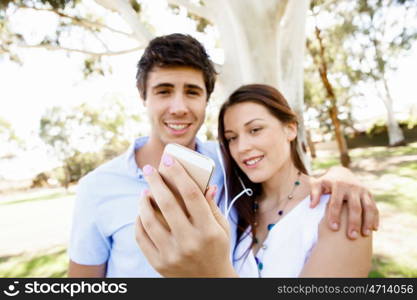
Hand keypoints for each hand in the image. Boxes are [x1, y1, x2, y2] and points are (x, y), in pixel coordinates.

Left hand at [135, 155, 235, 276]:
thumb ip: (212, 206)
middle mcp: (190, 242)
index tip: (169, 160)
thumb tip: (206, 184)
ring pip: (150, 220)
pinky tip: (142, 211)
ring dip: (144, 201)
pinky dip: (139, 220)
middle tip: (149, 169)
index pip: (191, 194)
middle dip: (156, 181)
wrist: (210, 282)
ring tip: (145, 191)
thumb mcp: (222, 228)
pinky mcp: (158, 263)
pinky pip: (142, 237)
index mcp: (209, 230)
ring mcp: (172, 254)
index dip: (179, 173)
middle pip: (168, 204)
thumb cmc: (217, 249)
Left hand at [309, 166, 378, 239]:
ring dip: (368, 221)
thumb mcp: (318, 184)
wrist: (342, 172)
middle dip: (354, 222)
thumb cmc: (327, 182)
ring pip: (369, 207)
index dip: (334, 215)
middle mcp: (352, 188)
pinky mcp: (369, 194)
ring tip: (365, 235)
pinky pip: (374, 207)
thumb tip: (311, 206)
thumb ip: (314, 193)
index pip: (336, 202)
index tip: (333, 228)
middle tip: (351, 237)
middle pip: (355, 207)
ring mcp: (363, 191)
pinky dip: (375, 218)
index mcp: (338, 185)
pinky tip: (375, 229)